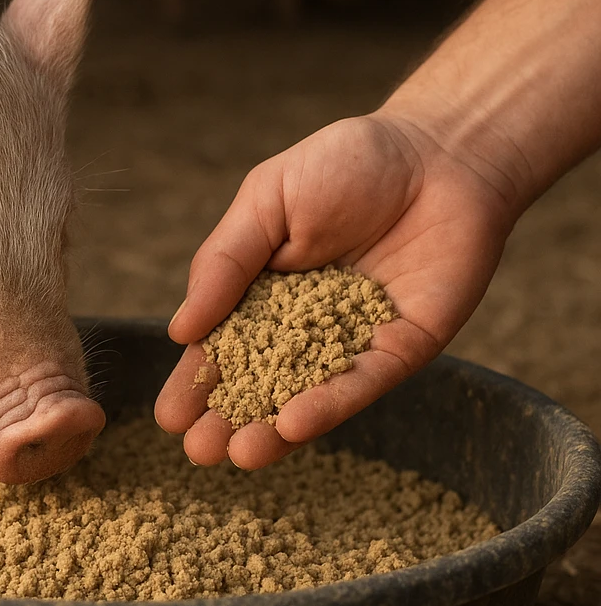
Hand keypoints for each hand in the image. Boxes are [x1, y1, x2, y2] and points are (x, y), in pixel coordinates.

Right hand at [154, 111, 522, 467]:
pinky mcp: (400, 349)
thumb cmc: (344, 164)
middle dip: (228, 417)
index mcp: (262, 294)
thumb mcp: (266, 201)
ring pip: (307, 394)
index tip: (169, 418)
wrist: (438, 151)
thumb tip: (180, 331)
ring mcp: (352, 342)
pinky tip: (293, 424)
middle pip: (260, 382)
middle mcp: (304, 327)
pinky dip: (328, 404)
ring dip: (272, 428)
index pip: (222, 347)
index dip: (196, 382)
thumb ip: (224, 262)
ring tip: (237, 454)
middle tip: (199, 451)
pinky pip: (361, 382)